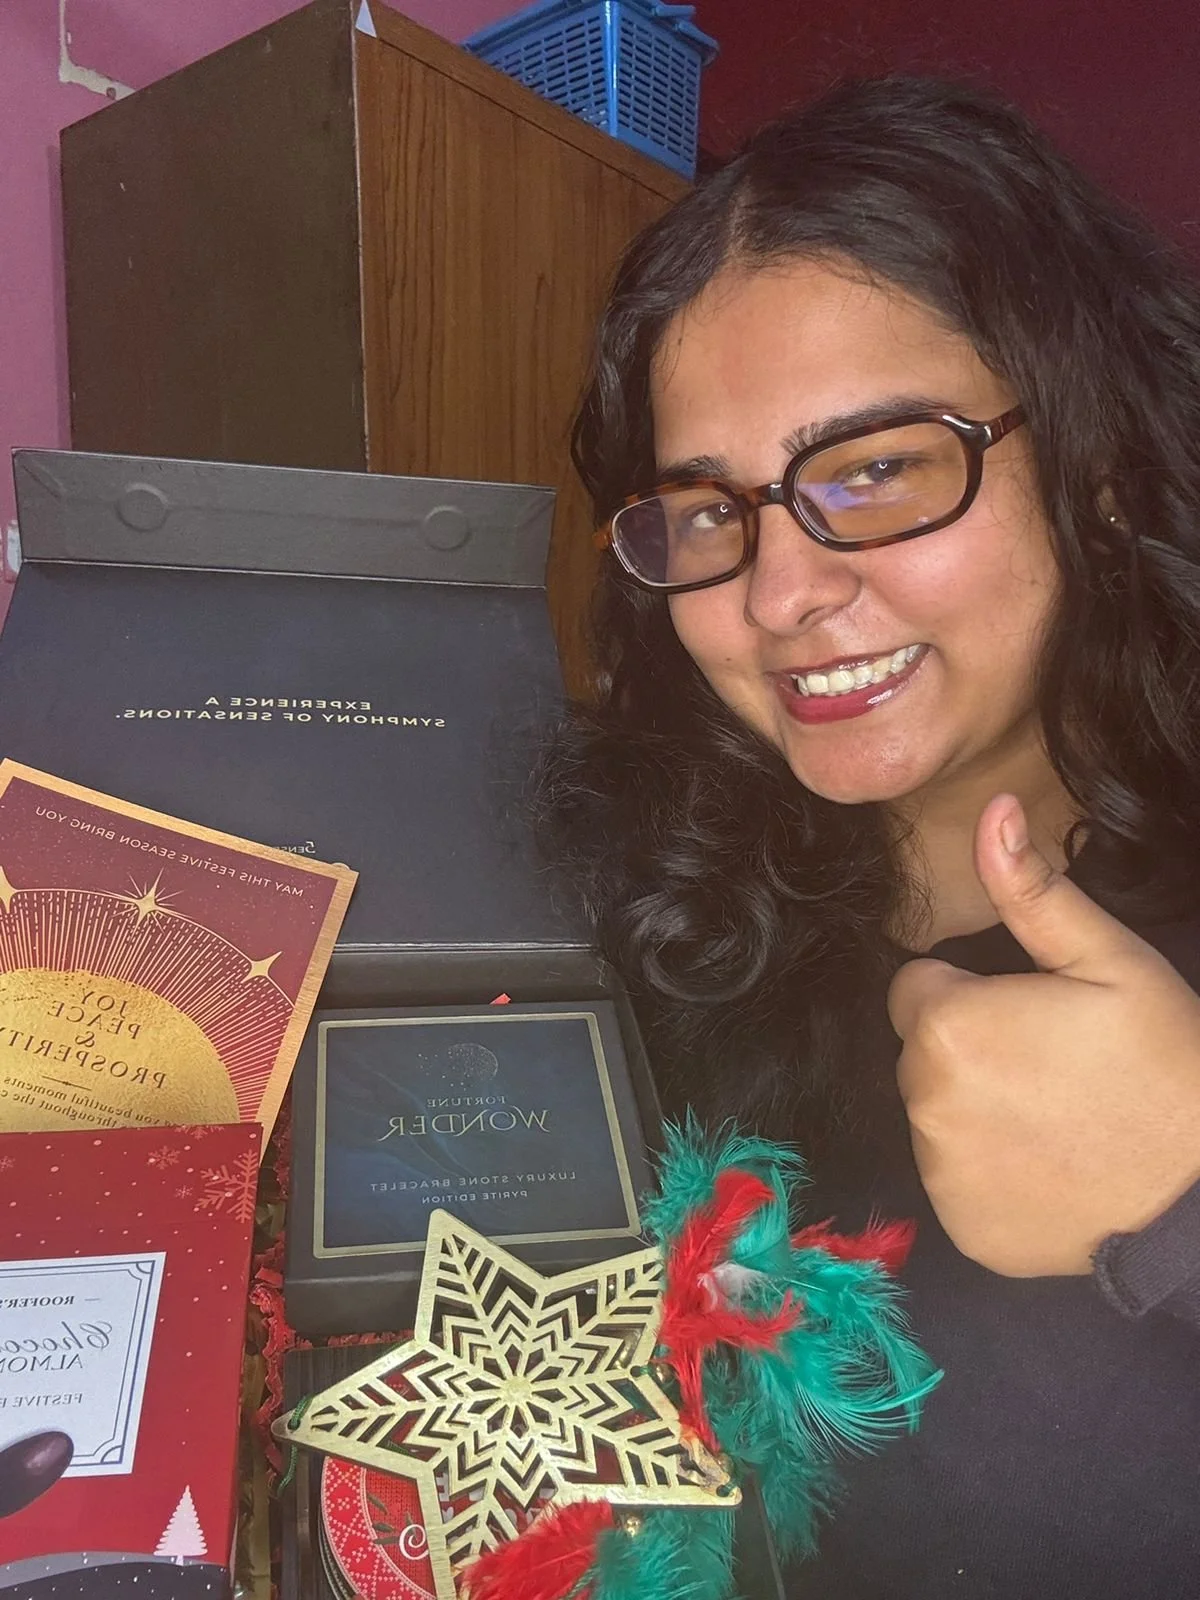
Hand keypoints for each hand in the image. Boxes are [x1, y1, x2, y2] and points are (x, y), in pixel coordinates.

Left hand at [887, 794, 1199, 1275]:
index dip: (968, 993)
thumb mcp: (1108, 961)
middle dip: (967, 1048)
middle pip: (919, 1052)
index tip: (1027, 1013)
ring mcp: (939, 1172)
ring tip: (1055, 1115)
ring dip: (975, 1110)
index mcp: (945, 1025)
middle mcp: (922, 1100)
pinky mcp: (960, 1227)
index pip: (915, 988)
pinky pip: (955, 1179)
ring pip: (935, 1115)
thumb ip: (1033, 890)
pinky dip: (989, 1173)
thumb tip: (993, 810)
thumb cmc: (1161, 1064)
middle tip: (1049, 1064)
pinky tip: (1049, 1166)